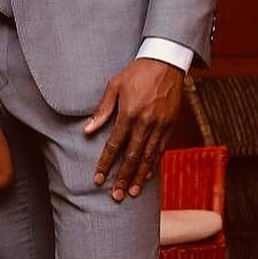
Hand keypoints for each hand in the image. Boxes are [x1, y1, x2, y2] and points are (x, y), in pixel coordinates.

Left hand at [84, 59, 184, 200]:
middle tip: (116, 196)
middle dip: (123, 177)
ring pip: (149, 157)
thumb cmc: (136, 73)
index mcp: (129, 114)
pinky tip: (147, 176)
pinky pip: (161, 149)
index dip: (106, 164)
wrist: (166, 62)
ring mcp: (160, 125)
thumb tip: (87, 131)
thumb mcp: (114, 86)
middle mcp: (146, 123)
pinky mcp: (171, 124)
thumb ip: (102, 111)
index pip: (114, 146)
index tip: (99, 179)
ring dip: (139, 176)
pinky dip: (154, 164)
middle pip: (132, 157)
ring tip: (131, 192)